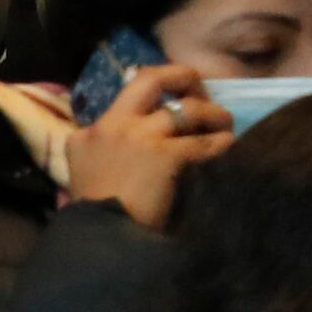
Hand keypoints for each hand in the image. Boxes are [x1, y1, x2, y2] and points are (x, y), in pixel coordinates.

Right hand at [63, 64, 233, 227]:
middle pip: (151, 79)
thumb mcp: (81, 173)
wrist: (100, 236)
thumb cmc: (93, 214)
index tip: (169, 96)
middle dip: (181, 76)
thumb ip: (98, 152)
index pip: (123, 97)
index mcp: (89, 133)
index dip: (152, 91)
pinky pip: (204, 142)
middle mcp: (115, 125)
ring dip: (212, 114)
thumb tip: (121, 147)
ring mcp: (143, 137)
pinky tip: (229, 145)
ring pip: (188, 109)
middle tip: (199, 87)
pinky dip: (221, 142)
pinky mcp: (168, 155)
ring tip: (225, 122)